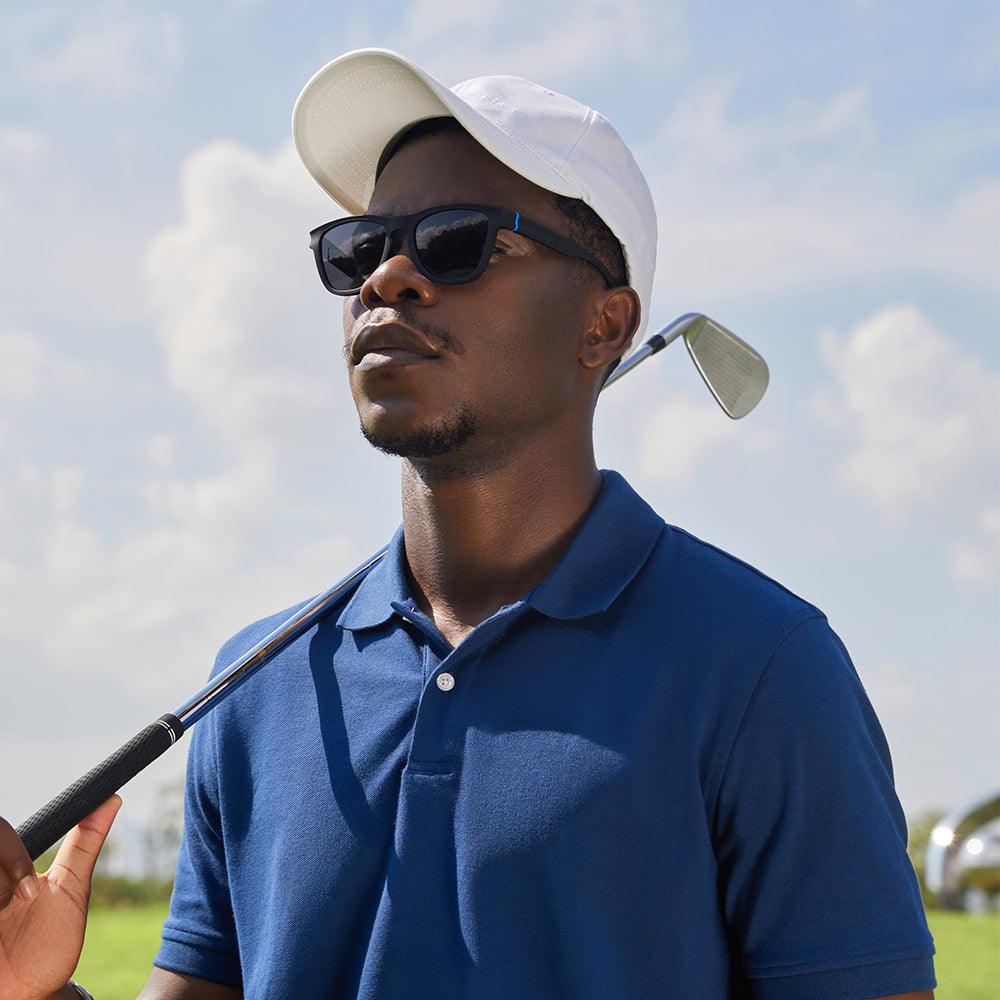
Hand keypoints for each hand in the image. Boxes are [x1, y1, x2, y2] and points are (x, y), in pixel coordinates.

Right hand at [0, 795, 121, 999]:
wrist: (30, 995)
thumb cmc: (49, 944)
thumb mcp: (71, 890)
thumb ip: (85, 844)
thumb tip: (112, 798)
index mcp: (6, 868)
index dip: (12, 853)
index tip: (30, 887)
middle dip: (8, 872)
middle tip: (21, 901)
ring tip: (4, 920)